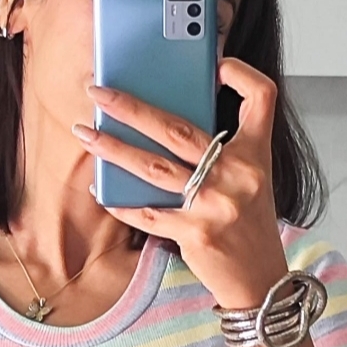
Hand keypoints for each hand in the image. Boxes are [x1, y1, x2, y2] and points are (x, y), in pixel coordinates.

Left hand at [72, 58, 289, 312]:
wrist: (260, 282)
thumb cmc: (250, 228)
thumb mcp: (252, 181)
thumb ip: (224, 152)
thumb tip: (168, 125)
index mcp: (255, 156)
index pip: (261, 98)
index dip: (242, 74)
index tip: (217, 65)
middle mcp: (237, 175)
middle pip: (178, 128)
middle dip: (132, 106)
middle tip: (98, 91)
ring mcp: (215, 205)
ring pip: (153, 167)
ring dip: (113, 148)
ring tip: (85, 132)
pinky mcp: (195, 234)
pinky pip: (147, 212)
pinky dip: (121, 201)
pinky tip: (100, 188)